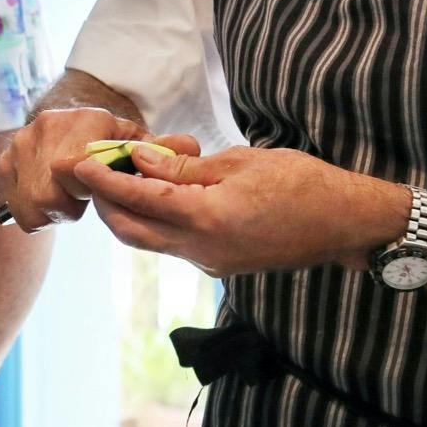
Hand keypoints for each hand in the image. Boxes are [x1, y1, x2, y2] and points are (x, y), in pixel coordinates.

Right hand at [0, 107, 197, 232]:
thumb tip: (189, 148)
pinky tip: (50, 197)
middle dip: (68, 204)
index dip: (87, 191)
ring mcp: (20, 145)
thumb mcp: (138, 143)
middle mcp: (46, 126)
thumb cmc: (109, 141)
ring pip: (33, 206)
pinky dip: (35, 212)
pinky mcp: (4, 162)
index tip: (94, 189)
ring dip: (53, 211)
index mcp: (84, 120)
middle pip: (49, 196)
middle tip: (81, 196)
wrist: (69, 125)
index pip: (77, 171)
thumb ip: (163, 150)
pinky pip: (18, 209)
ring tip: (67, 197)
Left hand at [73, 143, 410, 276]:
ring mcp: (209, 262)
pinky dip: (154, 220)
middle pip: (129, 230)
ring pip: (148, 240)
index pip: (136, 199)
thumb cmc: (303, 182)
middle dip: (104, 201)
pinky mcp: (219, 265)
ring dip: (126, 212)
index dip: (102, 180)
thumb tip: (139, 162)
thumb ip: (183, 170)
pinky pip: (172, 244)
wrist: (347, 225)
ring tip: (121, 176)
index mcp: (206, 218)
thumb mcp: (240, 162)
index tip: (78, 163)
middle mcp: (201, 249)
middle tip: (93, 169)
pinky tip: (158, 193)